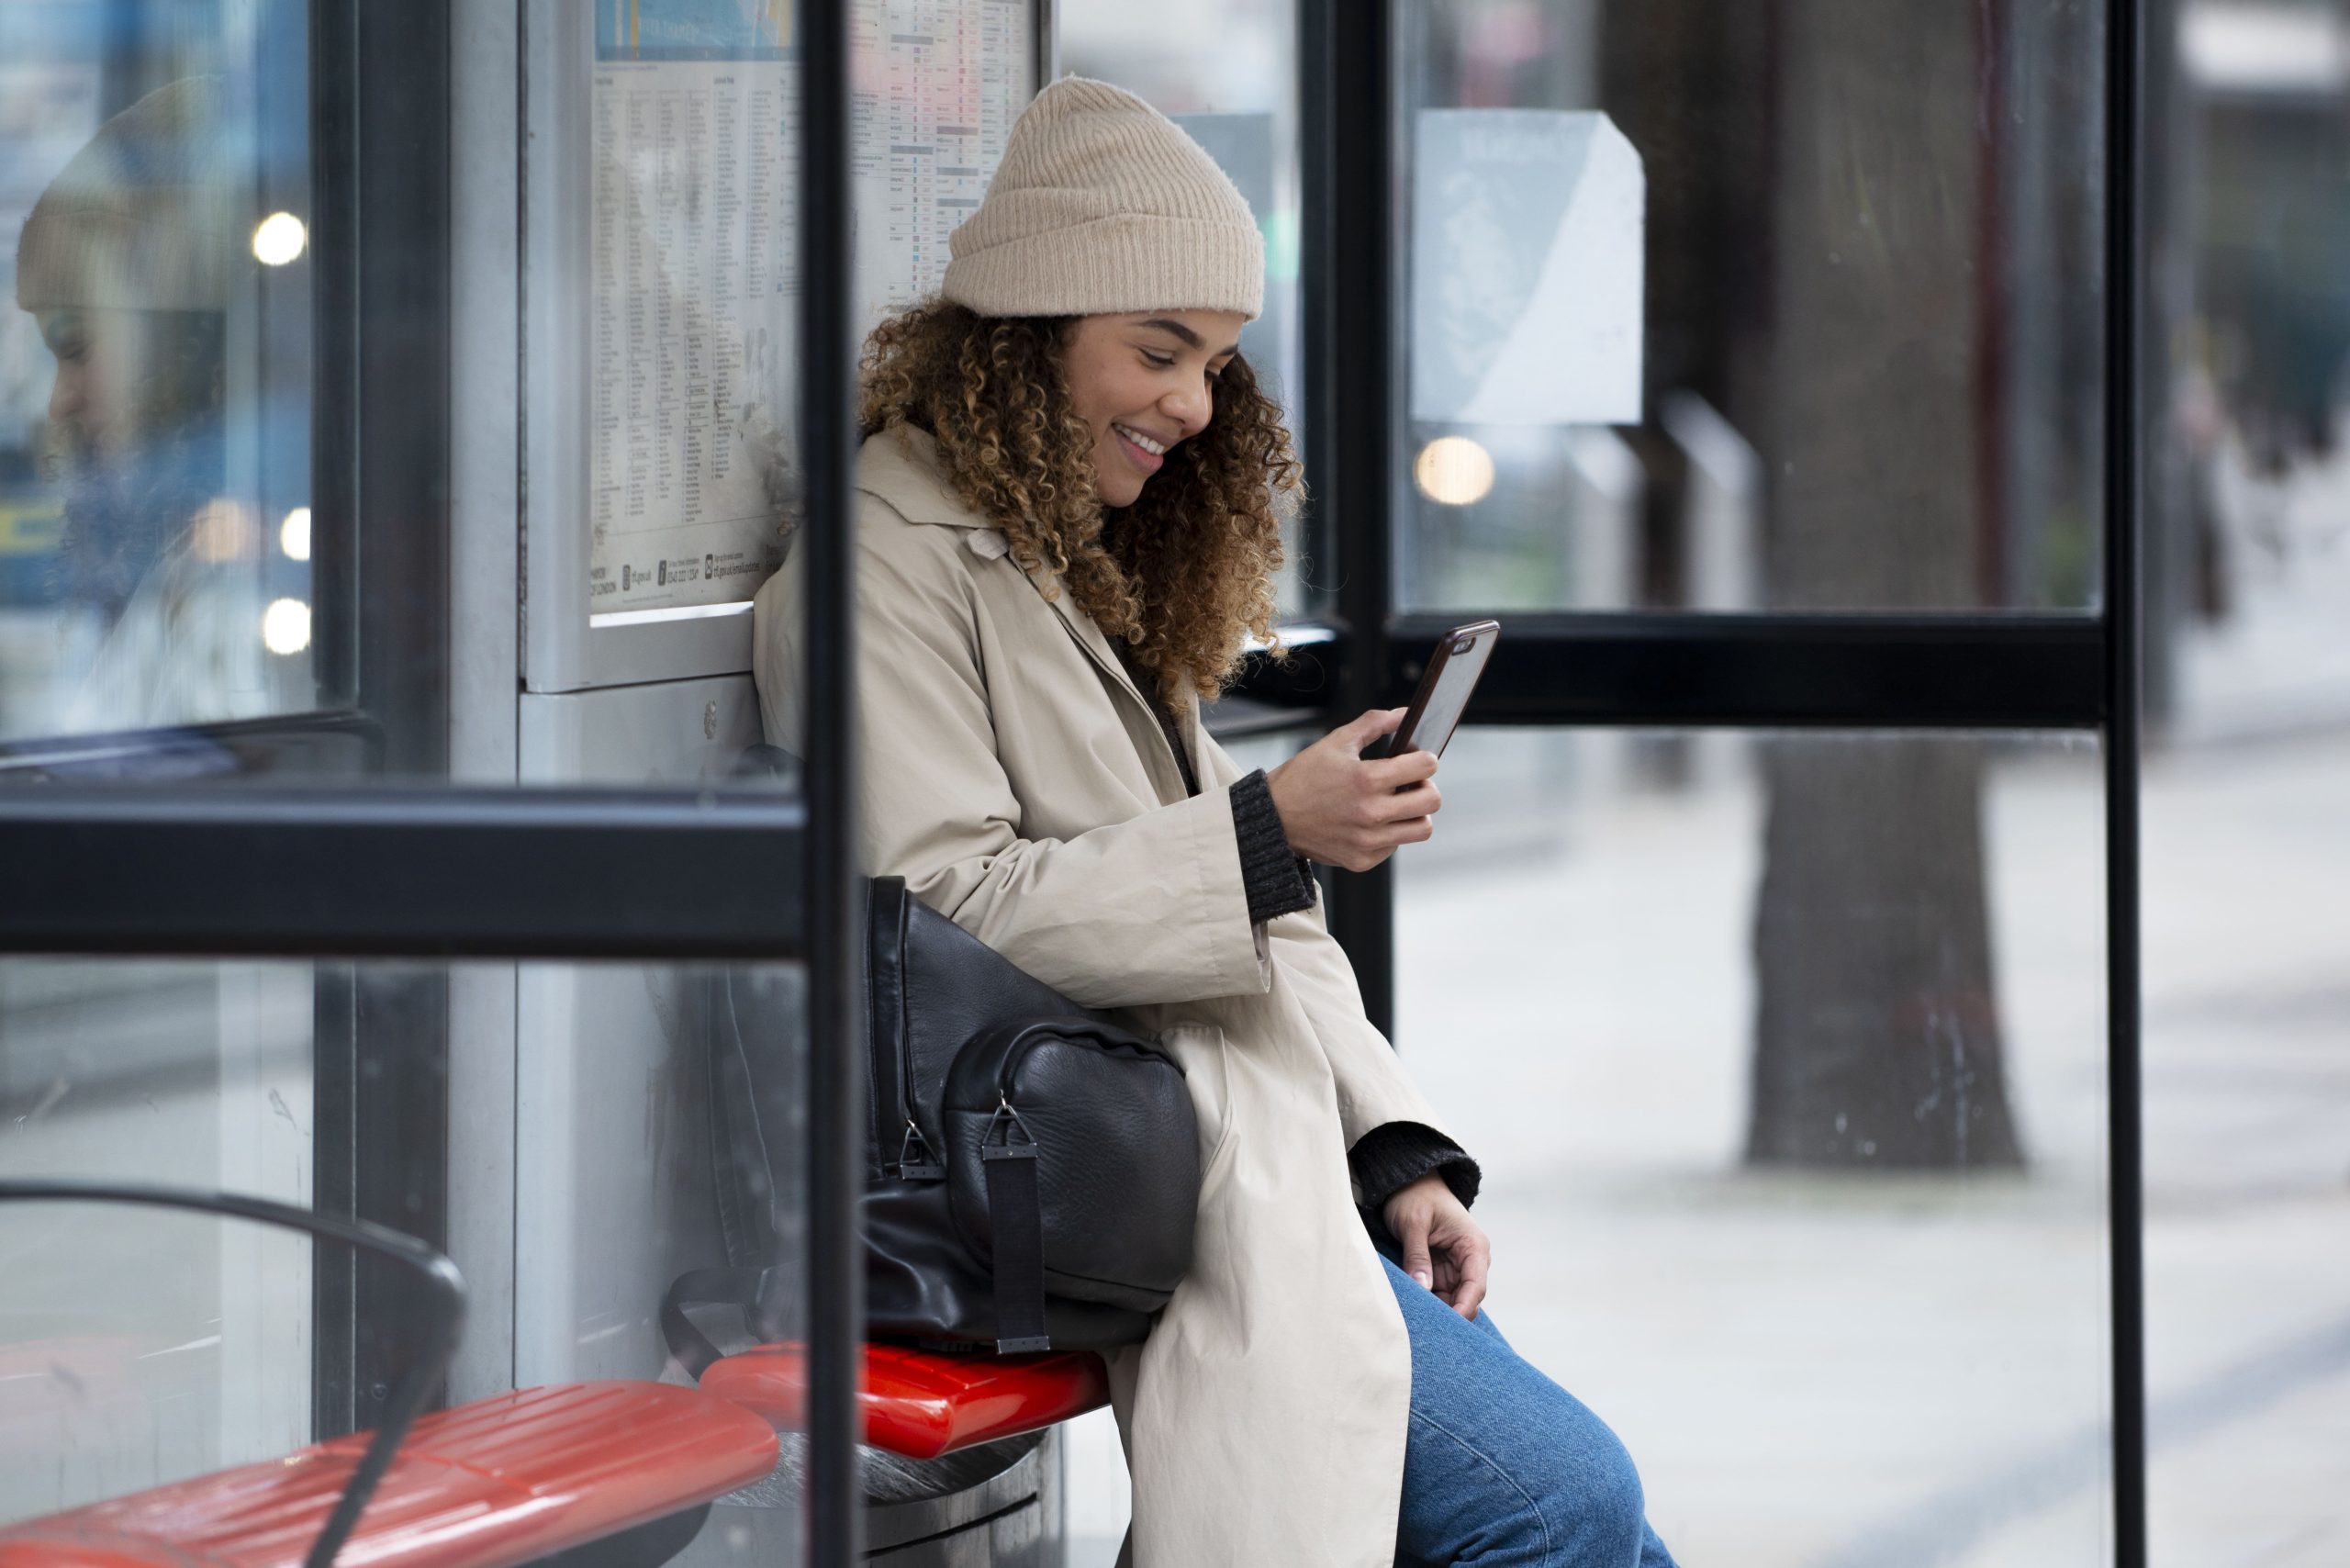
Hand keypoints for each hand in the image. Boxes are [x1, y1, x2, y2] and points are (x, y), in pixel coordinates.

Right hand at [1264, 708, 1441, 872]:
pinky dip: (1390, 833)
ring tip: (1395, 804)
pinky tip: (1371, 821)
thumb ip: (1373, 723)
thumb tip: (1404, 715)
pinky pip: (1396, 845)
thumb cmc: (1303, 777)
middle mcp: (1371, 813)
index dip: (1425, 758)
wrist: (1273, 817)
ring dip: (1414, 813)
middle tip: (1410, 783)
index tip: (1414, 759)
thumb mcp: (1336, 742)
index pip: (1427, 766)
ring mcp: (1368, 841)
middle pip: (1432, 801)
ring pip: (1422, 829)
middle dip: (1426, 786)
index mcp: (1367, 780)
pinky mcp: (1362, 860)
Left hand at [1383, 1172, 1489, 1319]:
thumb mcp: (1413, 1223)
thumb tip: (1421, 1288)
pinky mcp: (1441, 1271)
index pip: (1475, 1286)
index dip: (1463, 1308)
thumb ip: (1417, 1256)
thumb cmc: (1416, 1195)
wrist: (1410, 1180)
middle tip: (1425, 1327)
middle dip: (1448, 1314)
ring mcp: (1456, 1267)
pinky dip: (1428, 1302)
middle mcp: (1470, 1260)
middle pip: (1465, 1299)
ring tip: (1415, 1320)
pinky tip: (1414, 1310)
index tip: (1446, 1326)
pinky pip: (1438, 1294)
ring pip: (1452, 1300)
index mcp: (1473, 1245)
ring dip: (1436, 1310)